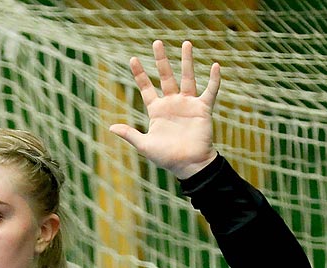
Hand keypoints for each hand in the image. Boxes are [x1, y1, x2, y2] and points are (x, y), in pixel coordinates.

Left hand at [108, 40, 219, 179]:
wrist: (189, 165)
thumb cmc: (167, 158)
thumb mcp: (145, 145)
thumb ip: (130, 134)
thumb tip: (111, 127)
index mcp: (157, 110)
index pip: (147, 87)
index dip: (140, 74)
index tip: (133, 59)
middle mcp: (172, 103)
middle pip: (166, 76)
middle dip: (161, 60)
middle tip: (157, 42)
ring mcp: (188, 104)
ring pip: (187, 78)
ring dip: (187, 61)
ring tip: (186, 43)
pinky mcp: (203, 109)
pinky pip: (210, 91)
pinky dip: (213, 80)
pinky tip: (215, 65)